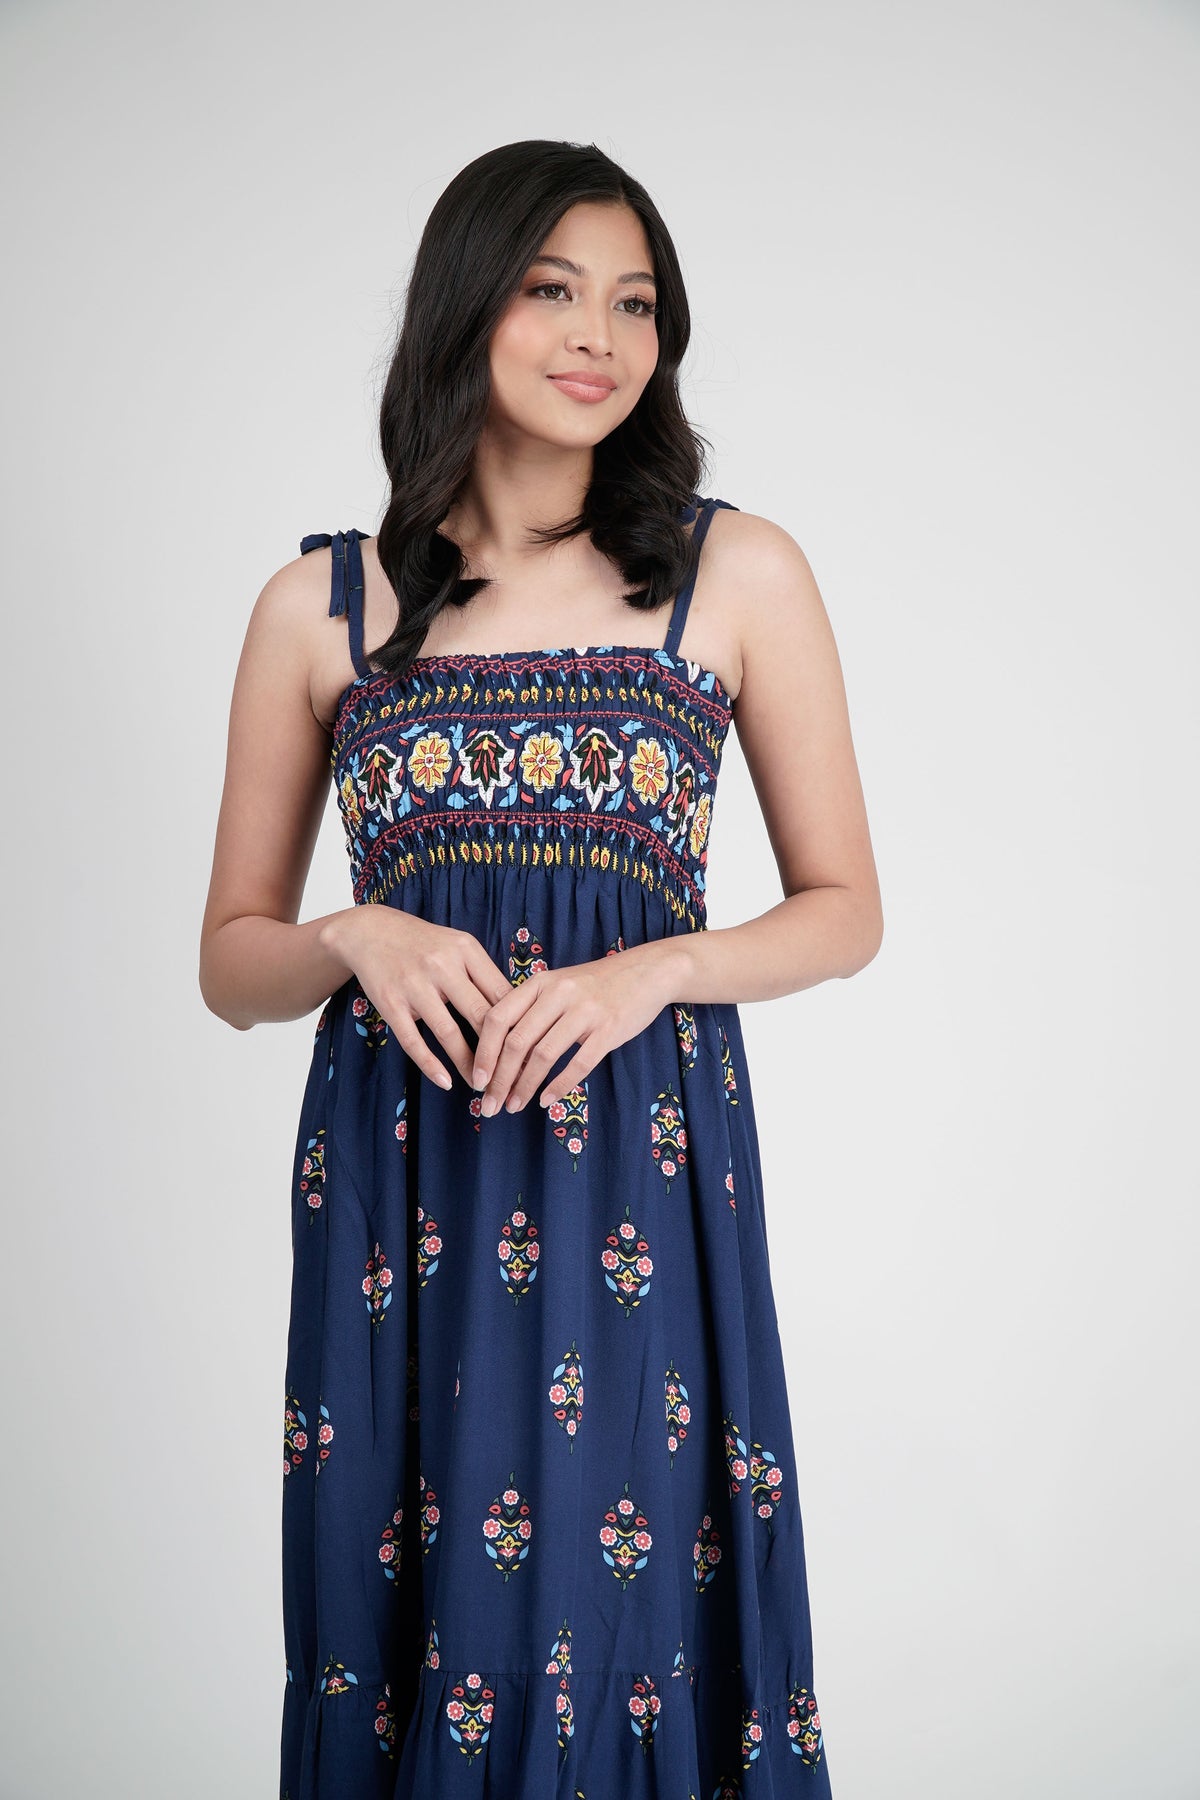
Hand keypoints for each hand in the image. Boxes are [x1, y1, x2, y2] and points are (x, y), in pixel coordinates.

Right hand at [324, 907, 511, 1090]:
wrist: (371, 931)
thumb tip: (519, 1013)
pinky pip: (413, 1040)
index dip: (519, 1026)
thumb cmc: (425, 944)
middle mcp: (442, 965)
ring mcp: (414, 985)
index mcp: (466, 950)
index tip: (530, 1051)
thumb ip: (485, 975)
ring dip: (468, 1063)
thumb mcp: (459, 946)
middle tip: (512, 1077)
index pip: (502, 993)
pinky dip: (430, 1064)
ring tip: (482, 1084)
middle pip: (480, 1014)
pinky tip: (445, 1082)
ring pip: (449, 1032)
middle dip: (499, 1051)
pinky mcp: (390, 1003)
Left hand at [472, 947, 675, 1116]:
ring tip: (514, 1106)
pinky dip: (559, 1085)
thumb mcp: (557, 986)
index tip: (476, 1081)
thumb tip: (497, 1055)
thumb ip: (529, 1012)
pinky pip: (579, 1063)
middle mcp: (558, 994)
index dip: (483, 1052)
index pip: (498, 1019)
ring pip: (543, 1055)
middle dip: (499, 1079)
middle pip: (517, 1042)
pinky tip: (547, 1100)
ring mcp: (585, 1011)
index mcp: (539, 983)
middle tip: (490, 1104)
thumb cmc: (593, 986)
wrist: (645, 972)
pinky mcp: (609, 1028)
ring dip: (525, 1086)